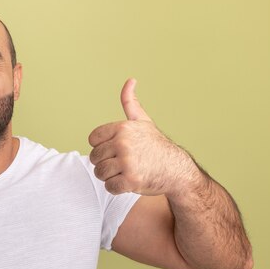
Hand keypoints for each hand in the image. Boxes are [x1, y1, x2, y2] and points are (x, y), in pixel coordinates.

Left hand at [88, 78, 196, 195]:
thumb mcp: (143, 122)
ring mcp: (127, 162)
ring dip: (110, 176)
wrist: (176, 170)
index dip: (102, 147)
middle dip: (106, 163)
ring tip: (125, 172)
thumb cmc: (156, 146)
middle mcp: (123, 143)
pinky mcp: (130, 180)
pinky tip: (129, 182)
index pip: (92, 140)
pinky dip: (117, 188)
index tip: (117, 149)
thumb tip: (130, 80)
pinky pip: (109, 187)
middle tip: (123, 163)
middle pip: (94, 157)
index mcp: (122, 128)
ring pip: (100, 173)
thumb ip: (130, 103)